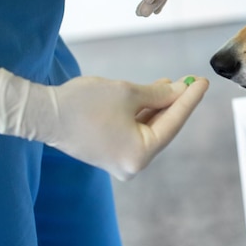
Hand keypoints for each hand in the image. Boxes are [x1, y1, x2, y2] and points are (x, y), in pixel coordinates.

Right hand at [0, 69, 208, 180]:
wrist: (42, 113)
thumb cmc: (84, 104)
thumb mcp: (129, 94)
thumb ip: (159, 94)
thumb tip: (180, 90)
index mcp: (139, 155)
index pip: (173, 122)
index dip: (189, 100)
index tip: (203, 82)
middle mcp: (132, 164)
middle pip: (163, 127)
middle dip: (176, 102)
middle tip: (192, 81)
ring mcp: (120, 160)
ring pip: (149, 127)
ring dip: (161, 105)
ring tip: (174, 83)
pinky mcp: (111, 151)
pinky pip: (136, 129)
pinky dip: (145, 112)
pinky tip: (155, 93)